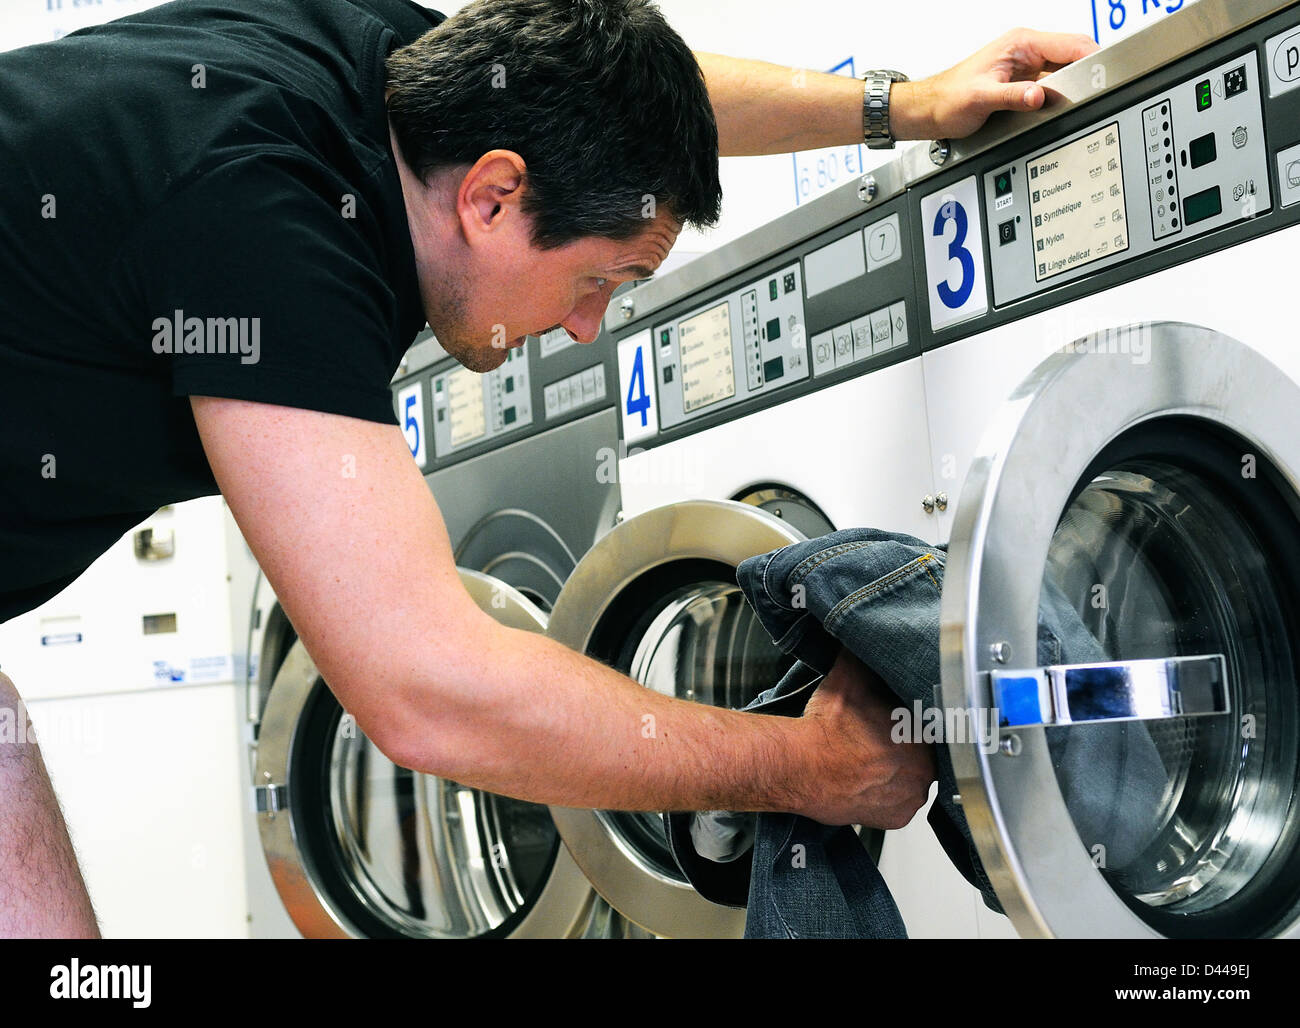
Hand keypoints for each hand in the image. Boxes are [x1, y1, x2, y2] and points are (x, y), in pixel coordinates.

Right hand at [794, 647, 936, 828]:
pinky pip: (899, 804)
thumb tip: (865, 637)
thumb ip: (865, 657)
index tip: (893, 721)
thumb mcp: (849, 677)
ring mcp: (911, 796)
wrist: (799, 765)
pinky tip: (869, 780)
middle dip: (903, 747)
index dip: (909, 722)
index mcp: (922, 734)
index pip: (928, 725)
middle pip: (922, 754)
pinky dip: (887, 795)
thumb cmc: (825, 729)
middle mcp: (924, 769)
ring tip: (870, 761)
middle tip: (877, 739)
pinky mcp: (896, 818)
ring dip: (897, 771)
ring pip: (911, 779)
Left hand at [896, 28, 1098, 140]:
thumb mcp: (981, 99)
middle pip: (1074, 56)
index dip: (1092, 57)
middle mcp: (1027, 51)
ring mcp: (1027, 67)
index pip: (1072, 43)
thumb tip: (1039, 96)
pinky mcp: (1024, 83)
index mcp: (1021, 43)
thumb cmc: (948, 98)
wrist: (930, 110)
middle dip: (1086, 73)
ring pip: (1065, 72)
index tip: (1105, 74)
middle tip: (1092, 94)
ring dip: (1072, 86)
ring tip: (1076, 102)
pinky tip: (1059, 107)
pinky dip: (1059, 96)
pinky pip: (1052, 86)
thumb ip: (1013, 97)